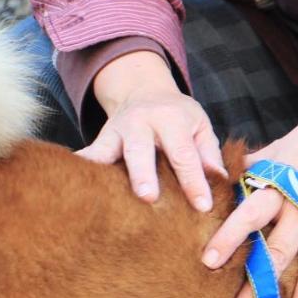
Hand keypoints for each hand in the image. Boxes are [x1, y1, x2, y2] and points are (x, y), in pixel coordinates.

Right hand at [78, 50, 224, 209]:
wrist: (143, 90)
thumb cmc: (179, 116)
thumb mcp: (200, 126)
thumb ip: (210, 154)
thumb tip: (222, 182)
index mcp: (172, 119)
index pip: (185, 154)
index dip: (194, 181)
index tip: (203, 206)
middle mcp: (142, 122)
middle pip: (141, 150)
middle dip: (144, 174)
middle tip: (149, 198)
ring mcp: (117, 129)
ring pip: (109, 150)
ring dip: (108, 173)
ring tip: (104, 197)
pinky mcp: (101, 138)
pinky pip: (90, 153)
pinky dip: (83, 166)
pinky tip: (75, 185)